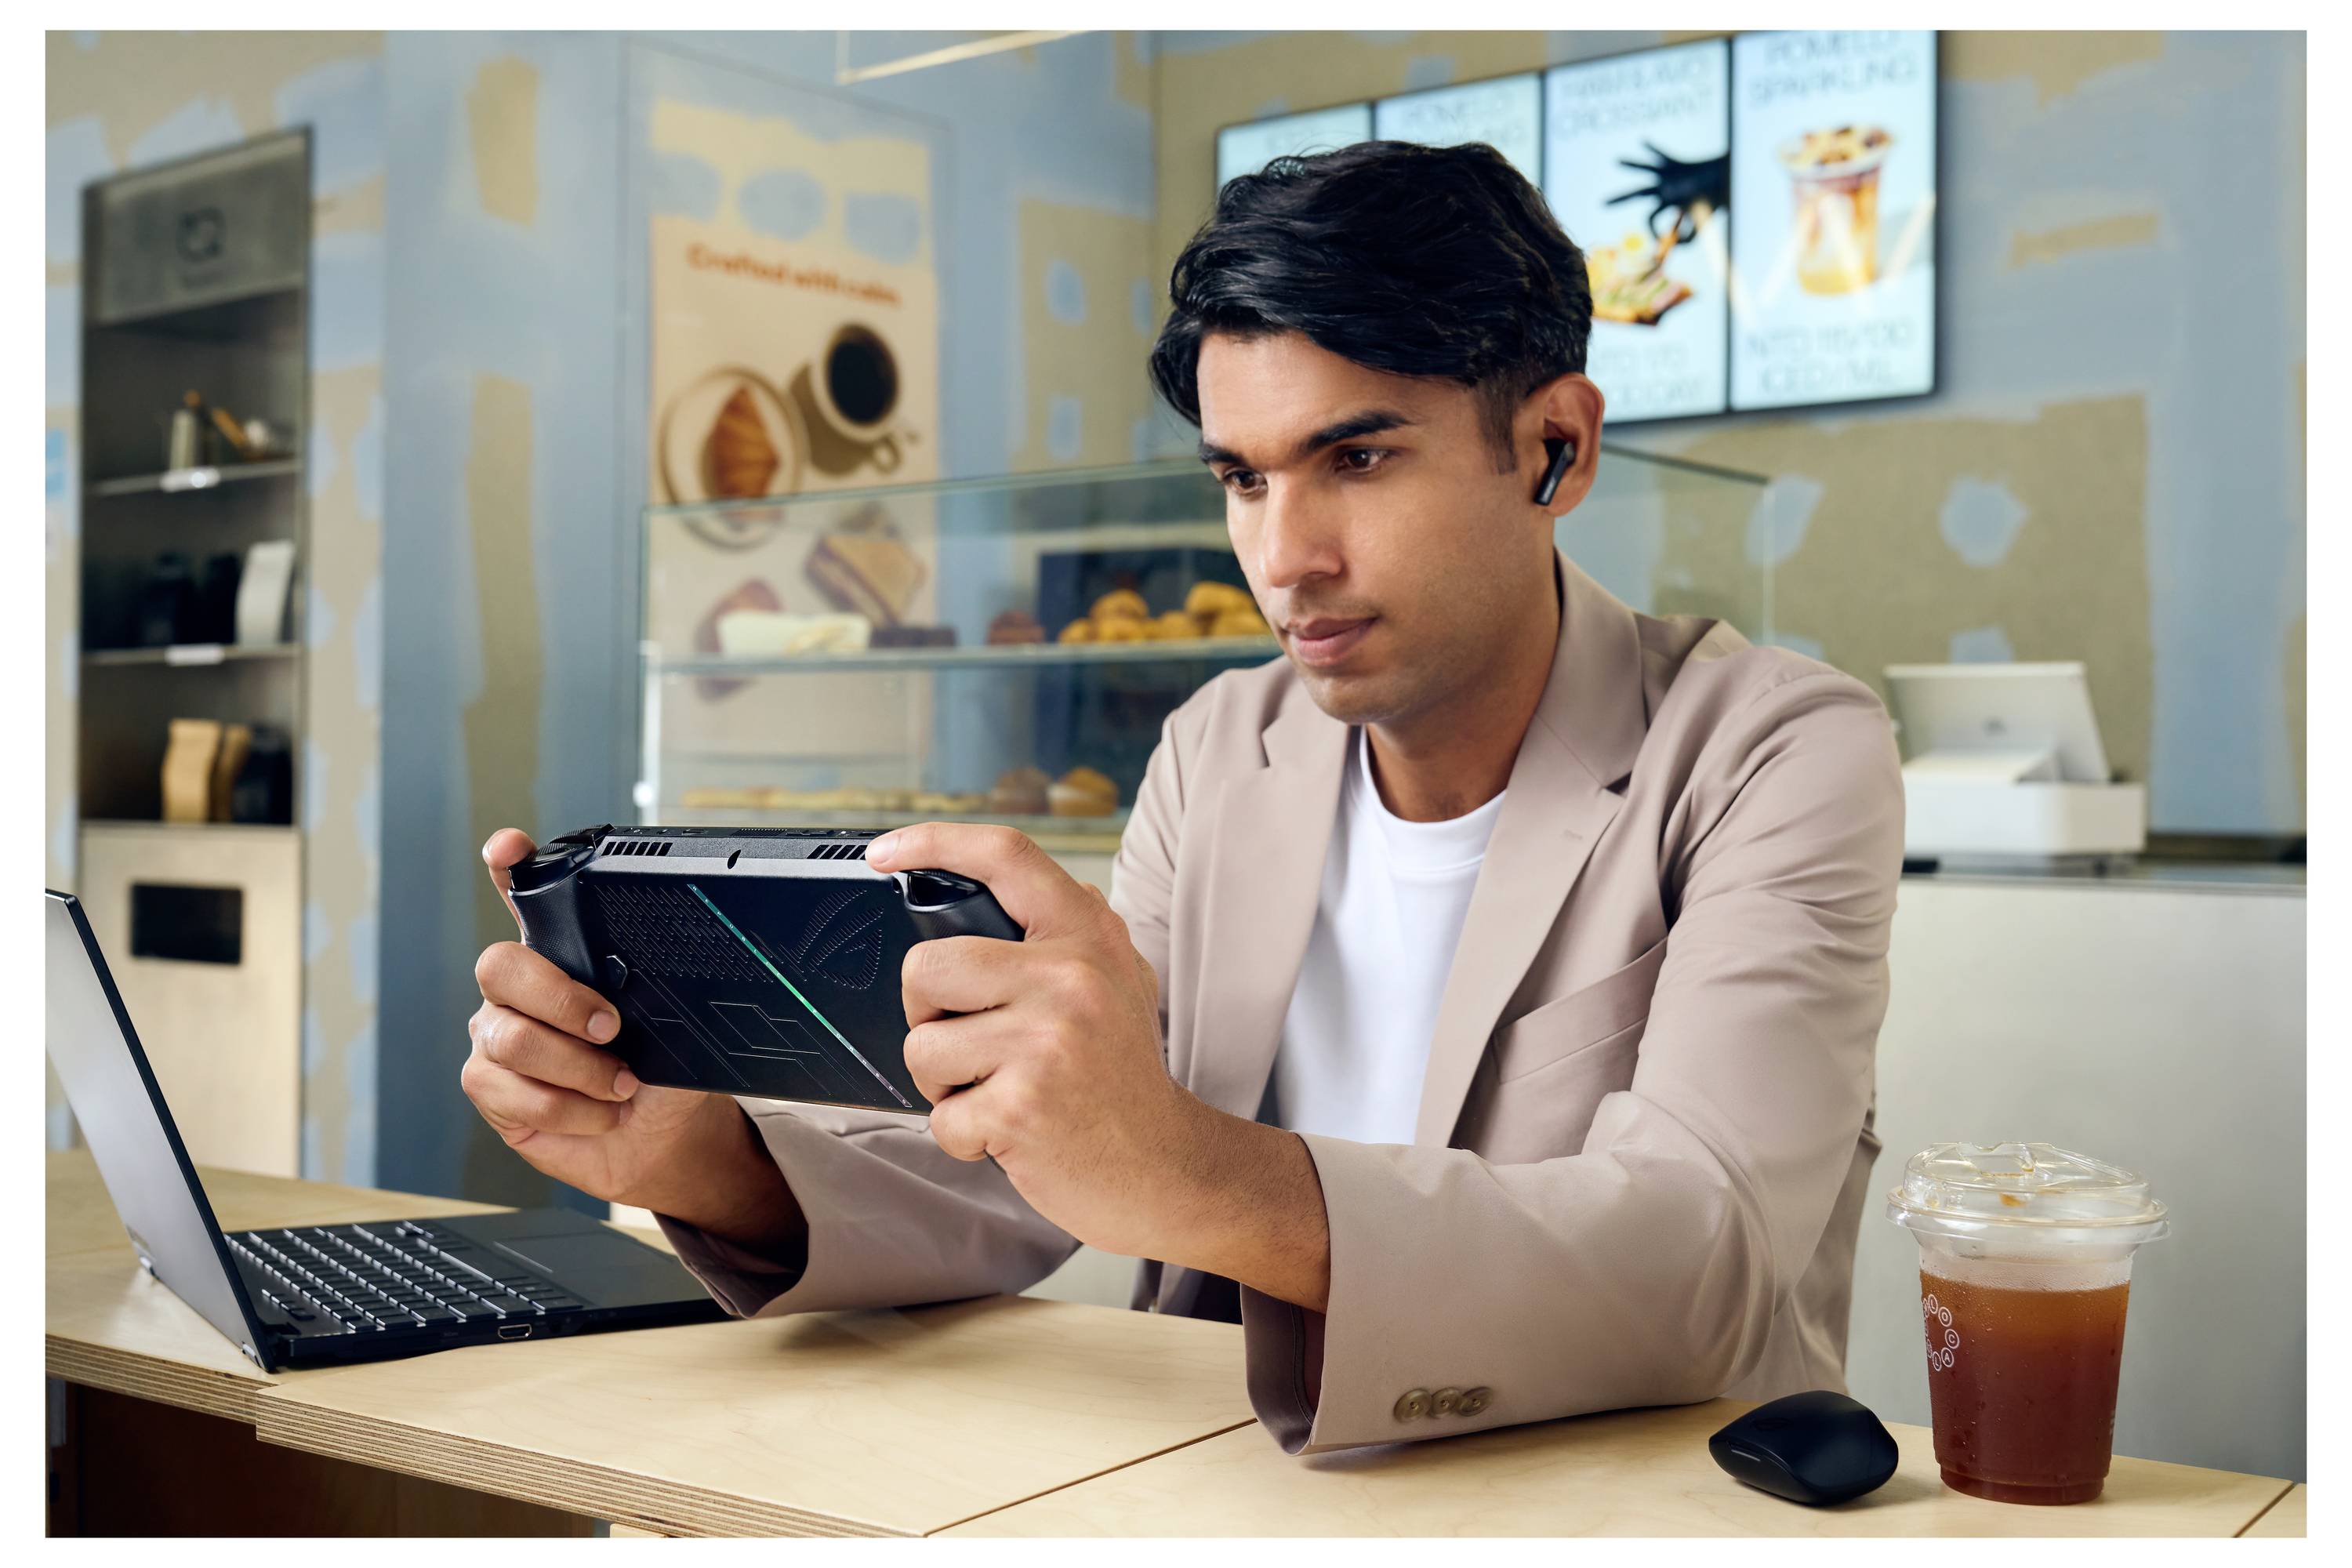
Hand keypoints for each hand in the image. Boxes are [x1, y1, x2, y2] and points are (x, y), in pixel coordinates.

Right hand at [464, 830, 799, 1250]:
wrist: (662, 1140)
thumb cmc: (665, 1073)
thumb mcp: (679, 1024)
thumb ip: (663, 991)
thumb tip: (679, 972)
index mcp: (566, 955)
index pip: (525, 897)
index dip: (509, 868)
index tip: (510, 847)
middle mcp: (521, 990)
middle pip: (500, 966)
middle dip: (560, 998)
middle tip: (612, 1028)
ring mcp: (498, 1036)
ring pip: (508, 1038)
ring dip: (578, 1069)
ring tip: (621, 1084)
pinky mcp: (491, 1088)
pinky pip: (508, 1090)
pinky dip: (569, 1107)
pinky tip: (599, 1111)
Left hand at [865, 824, 1328, 1300]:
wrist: (1166, 1168)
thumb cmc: (1125, 1081)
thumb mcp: (1120, 983)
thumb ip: (1069, 935)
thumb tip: (1003, 886)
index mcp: (1088, 937)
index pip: (1006, 858)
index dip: (935, 843)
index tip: (885, 853)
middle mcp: (1069, 978)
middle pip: (926, 967)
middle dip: (925, 1014)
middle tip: (968, 1042)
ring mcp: (1045, 1042)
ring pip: (921, 1047)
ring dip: (944, 1085)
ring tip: (998, 1091)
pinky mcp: (1022, 1107)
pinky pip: (940, 1116)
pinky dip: (963, 1135)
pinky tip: (1010, 1133)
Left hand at [1606, 144, 1729, 244]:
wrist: (1728, 180)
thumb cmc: (1715, 200)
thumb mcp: (1702, 222)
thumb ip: (1690, 238)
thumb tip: (1675, 247)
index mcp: (1667, 203)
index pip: (1649, 217)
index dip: (1652, 229)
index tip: (1661, 239)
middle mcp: (1664, 188)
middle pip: (1636, 194)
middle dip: (1619, 198)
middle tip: (1601, 204)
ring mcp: (1669, 174)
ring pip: (1645, 169)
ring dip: (1631, 164)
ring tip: (1616, 161)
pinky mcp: (1677, 162)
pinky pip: (1662, 155)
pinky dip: (1652, 149)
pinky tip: (1642, 140)